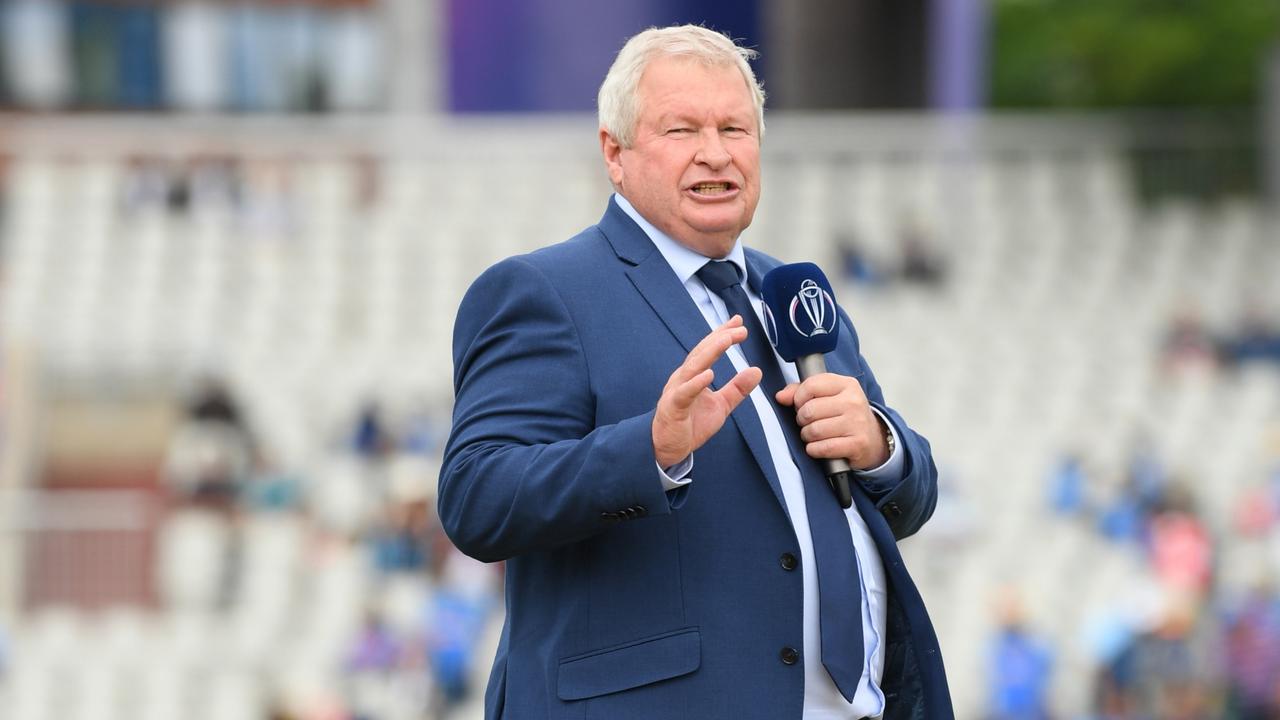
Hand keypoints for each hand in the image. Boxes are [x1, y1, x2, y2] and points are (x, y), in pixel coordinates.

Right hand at [653, 315, 761, 467]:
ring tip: (726, 340)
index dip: (722, 334)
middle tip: (739, 328)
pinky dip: (696, 383)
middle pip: (702, 353)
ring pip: (693, 367)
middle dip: (720, 338)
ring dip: (710, 352)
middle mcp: (683, 377)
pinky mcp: (673, 408)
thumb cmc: (691, 424)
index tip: (739, 322)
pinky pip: (684, 393)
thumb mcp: (721, 406)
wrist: (668, 448)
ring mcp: (677, 391)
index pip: (708, 350)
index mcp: (693, 375)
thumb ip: (737, 389)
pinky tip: (709, 374)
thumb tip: (756, 371)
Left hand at [775, 373, 887, 470]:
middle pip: (809, 410)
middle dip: (802, 420)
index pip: (811, 386)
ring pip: (814, 430)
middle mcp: (854, 401)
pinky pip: (823, 448)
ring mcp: (857, 423)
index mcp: (846, 384)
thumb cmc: (844, 414)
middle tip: (808, 423)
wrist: (872, 437)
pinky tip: (817, 447)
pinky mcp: (857, 444)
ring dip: (807, 436)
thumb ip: (800, 391)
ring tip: (813, 435)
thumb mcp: (827, 396)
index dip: (798, 398)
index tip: (801, 405)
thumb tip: (781, 396)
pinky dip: (814, 450)